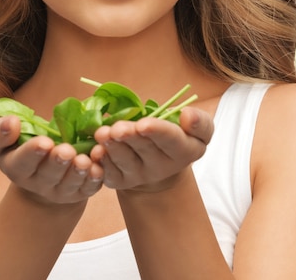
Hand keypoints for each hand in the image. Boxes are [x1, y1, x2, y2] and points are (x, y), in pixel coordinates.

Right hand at [0, 115, 103, 204]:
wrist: (42, 173)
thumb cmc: (23, 148)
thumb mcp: (5, 140)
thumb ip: (1, 131)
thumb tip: (11, 122)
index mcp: (17, 168)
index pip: (22, 162)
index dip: (32, 152)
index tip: (44, 142)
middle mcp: (38, 183)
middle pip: (49, 175)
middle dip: (57, 162)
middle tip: (66, 150)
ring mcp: (60, 190)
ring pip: (70, 184)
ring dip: (77, 172)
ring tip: (84, 160)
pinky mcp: (80, 192)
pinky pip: (88, 188)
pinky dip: (94, 179)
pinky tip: (98, 168)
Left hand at [90, 107, 212, 191]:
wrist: (159, 160)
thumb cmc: (178, 135)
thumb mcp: (198, 128)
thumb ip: (200, 122)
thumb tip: (188, 116)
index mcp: (184, 150)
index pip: (171, 140)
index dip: (158, 131)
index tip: (144, 124)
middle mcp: (161, 167)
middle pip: (143, 149)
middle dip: (130, 137)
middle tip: (117, 128)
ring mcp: (138, 175)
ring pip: (123, 161)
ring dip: (112, 147)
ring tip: (102, 134)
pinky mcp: (119, 180)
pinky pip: (108, 172)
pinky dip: (100, 161)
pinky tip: (95, 151)